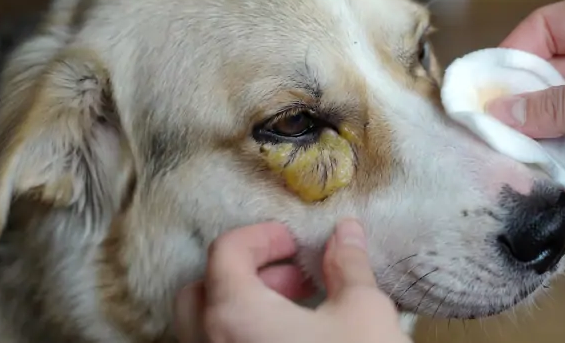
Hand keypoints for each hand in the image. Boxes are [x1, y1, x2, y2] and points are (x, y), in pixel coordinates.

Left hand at [173, 219, 411, 342]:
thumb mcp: (363, 312)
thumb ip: (347, 265)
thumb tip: (346, 232)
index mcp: (235, 316)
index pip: (224, 253)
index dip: (260, 236)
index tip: (293, 242)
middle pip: (201, 292)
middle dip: (245, 274)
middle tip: (292, 278)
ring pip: (205, 330)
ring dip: (242, 308)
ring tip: (297, 313)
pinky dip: (243, 338)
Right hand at [485, 0, 564, 211]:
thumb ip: (558, 106)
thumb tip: (500, 113)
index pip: (551, 27)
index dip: (515, 55)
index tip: (483, 89)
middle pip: (558, 76)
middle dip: (527, 104)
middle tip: (490, 131)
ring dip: (548, 138)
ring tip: (514, 159)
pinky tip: (556, 179)